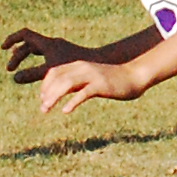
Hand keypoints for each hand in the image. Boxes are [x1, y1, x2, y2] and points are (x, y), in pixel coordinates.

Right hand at [1, 28, 88, 82]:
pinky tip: (37, 77)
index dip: (12, 39)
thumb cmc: (76, 68)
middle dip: (17, 56)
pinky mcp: (64, 57)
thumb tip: (14, 78)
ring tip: (18, 72)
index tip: (3, 49)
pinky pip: (45, 58)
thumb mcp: (51, 72)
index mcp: (48, 43)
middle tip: (10, 70)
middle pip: (28, 45)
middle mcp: (52, 44)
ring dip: (26, 60)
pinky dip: (37, 65)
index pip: (24, 35)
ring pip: (37, 51)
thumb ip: (32, 75)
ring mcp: (59, 50)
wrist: (99, 64)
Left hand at [35, 56, 151, 115]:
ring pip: (67, 84)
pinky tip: (65, 111)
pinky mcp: (101, 85)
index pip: (55, 72)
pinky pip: (83, 93)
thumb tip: (60, 93)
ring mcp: (92, 76)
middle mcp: (83, 68)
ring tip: (46, 108)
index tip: (42, 98)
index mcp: (79, 65)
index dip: (46, 85)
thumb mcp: (90, 79)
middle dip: (47, 93)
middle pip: (58, 78)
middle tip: (43, 108)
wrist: (134, 76)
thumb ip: (76, 83)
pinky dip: (72, 102)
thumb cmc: (111, 80)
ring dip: (54, 97)